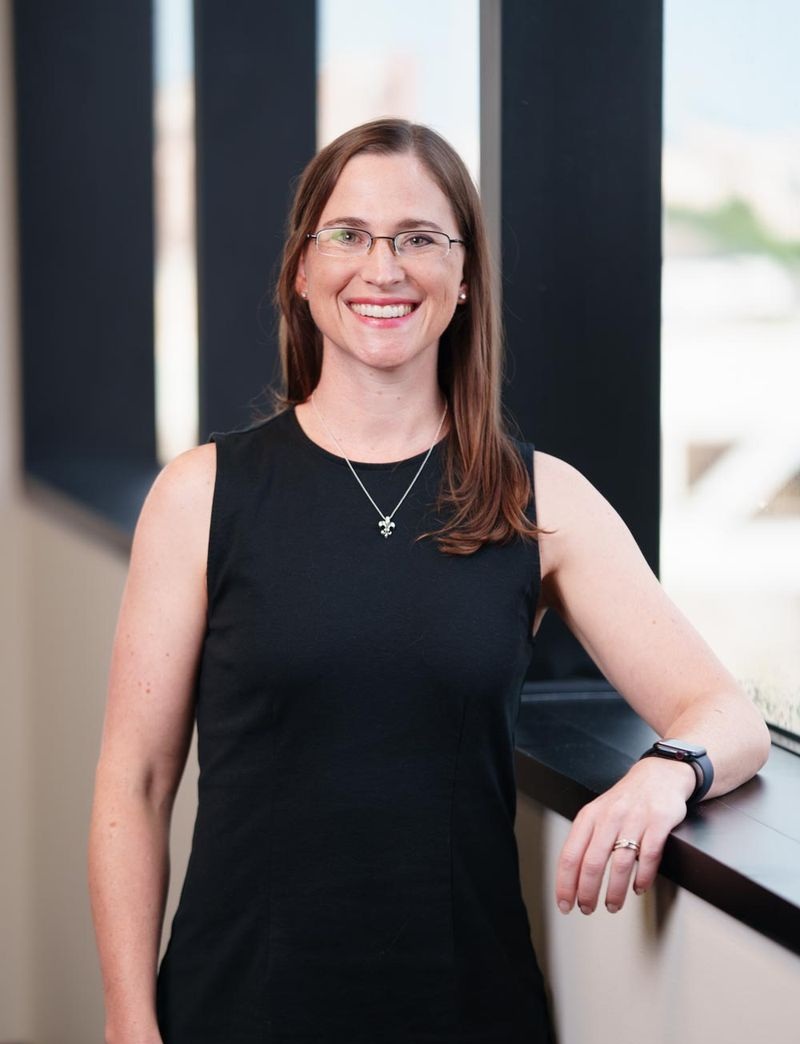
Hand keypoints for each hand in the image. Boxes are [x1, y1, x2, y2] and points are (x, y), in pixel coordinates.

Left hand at [554, 757, 695, 913]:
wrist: (659, 775)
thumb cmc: (625, 800)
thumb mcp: (598, 813)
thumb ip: (586, 840)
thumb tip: (571, 878)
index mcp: (589, 816)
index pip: (570, 854)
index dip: (565, 883)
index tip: (564, 904)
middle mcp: (609, 817)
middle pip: (592, 862)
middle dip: (587, 892)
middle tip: (587, 909)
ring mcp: (634, 819)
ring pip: (620, 863)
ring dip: (614, 891)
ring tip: (612, 905)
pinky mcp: (658, 822)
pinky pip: (650, 856)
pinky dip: (643, 877)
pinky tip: (638, 888)